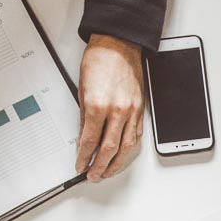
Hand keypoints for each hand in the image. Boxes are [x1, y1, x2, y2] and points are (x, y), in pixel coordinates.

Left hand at [74, 35, 146, 180]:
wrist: (118, 45)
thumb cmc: (99, 61)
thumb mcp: (82, 91)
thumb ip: (84, 119)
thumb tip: (83, 139)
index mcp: (98, 106)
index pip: (90, 141)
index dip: (83, 158)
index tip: (79, 165)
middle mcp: (117, 110)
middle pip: (109, 149)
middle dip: (99, 166)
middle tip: (92, 175)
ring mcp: (132, 110)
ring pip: (127, 146)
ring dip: (117, 162)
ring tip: (108, 171)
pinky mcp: (141, 108)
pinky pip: (137, 135)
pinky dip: (129, 148)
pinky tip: (123, 154)